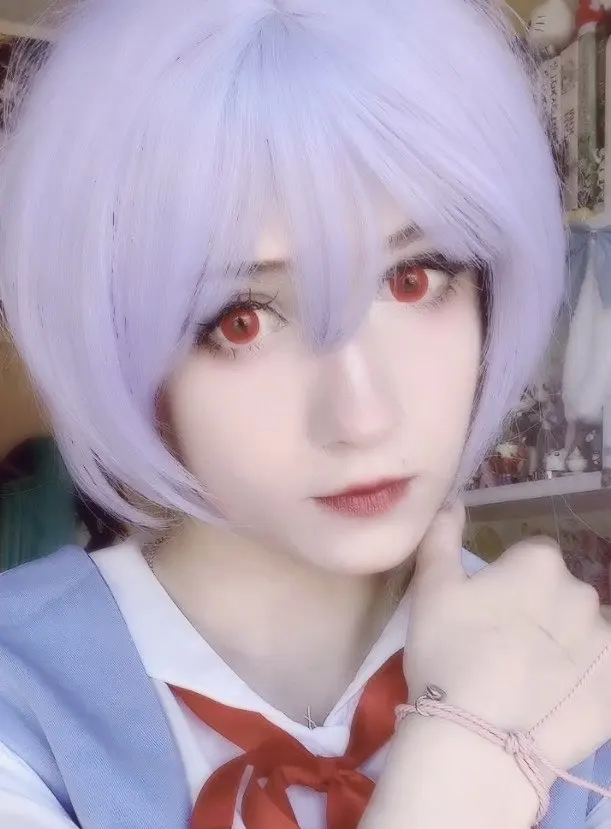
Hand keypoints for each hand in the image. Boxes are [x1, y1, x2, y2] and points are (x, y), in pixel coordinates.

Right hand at [406, 502, 610, 773]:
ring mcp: (607, 642)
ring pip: (586, 634)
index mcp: (539, 562)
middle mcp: (583, 592)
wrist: (478, 739)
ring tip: (531, 683)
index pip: (531, 556)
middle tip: (504, 648)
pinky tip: (558, 702)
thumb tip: (453, 498)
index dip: (508, 581)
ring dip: (567, 646)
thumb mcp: (431, 588)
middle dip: (541, 611)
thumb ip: (442, 535)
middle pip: (561, 593)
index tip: (488, 610)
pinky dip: (587, 681)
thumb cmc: (448, 652)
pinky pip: (603, 673)